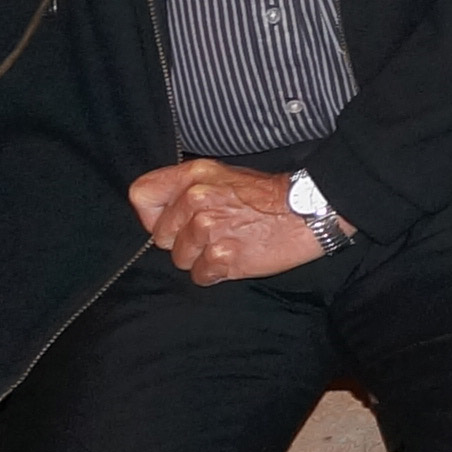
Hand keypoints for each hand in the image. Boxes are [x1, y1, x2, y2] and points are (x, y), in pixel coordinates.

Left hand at [128, 158, 322, 285]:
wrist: (310, 211)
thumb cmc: (267, 196)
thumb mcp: (223, 175)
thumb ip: (187, 188)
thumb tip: (157, 209)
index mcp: (194, 176)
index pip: (141, 195)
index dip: (152, 214)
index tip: (172, 221)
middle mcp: (197, 199)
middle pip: (160, 237)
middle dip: (182, 242)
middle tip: (213, 234)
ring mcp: (209, 228)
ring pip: (180, 259)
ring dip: (202, 258)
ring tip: (229, 243)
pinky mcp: (223, 256)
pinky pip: (200, 276)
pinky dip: (217, 273)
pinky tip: (237, 257)